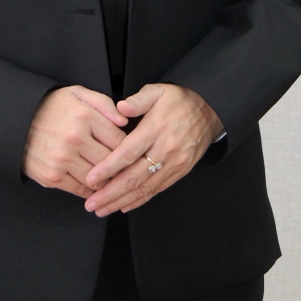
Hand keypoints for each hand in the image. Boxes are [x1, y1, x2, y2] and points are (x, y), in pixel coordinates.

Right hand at [23, 85, 127, 198]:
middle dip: (118, 166)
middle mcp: (75, 138)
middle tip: (122, 168)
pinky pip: (80, 189)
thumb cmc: (50, 107)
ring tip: (107, 176)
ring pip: (97, 178)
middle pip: (110, 161)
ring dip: (105, 180)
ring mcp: (62, 159)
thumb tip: (124, 120)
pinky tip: (91, 184)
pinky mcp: (52, 176)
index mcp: (84, 115)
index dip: (127, 148)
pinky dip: (89, 190)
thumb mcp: (76, 93)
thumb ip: (103, 103)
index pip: (119, 140)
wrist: (16, 121)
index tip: (128, 152)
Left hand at [83, 83, 221, 216]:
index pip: (128, 153)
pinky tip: (124, 206)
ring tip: (102, 210)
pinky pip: (157, 189)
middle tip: (91, 204)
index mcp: (155, 129)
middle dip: (110, 193)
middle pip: (134, 177)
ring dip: (122, 201)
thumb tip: (120, 108)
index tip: (91, 178)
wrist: (209, 109)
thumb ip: (137, 100)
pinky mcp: (180, 171)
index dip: (108, 168)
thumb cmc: (179, 99)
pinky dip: (140, 200)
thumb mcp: (157, 91)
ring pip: (144, 188)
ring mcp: (174, 164)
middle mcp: (165, 150)